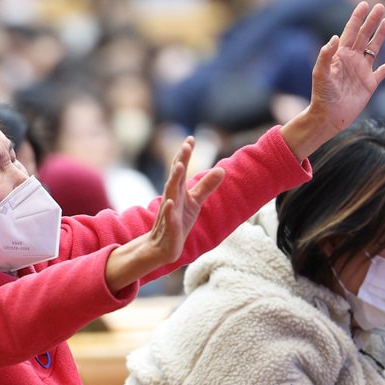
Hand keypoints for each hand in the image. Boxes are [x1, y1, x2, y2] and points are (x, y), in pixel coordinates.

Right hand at [103, 137, 224, 292]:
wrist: (163, 246)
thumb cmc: (178, 221)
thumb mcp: (195, 202)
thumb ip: (206, 186)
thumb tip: (221, 169)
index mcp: (178, 190)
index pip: (180, 169)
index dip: (185, 154)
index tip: (191, 138)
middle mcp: (171, 198)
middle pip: (175, 176)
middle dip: (180, 161)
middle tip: (186, 146)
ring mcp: (168, 212)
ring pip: (170, 194)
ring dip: (174, 180)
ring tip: (180, 166)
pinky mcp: (169, 228)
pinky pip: (168, 218)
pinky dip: (169, 210)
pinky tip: (172, 202)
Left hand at [280, 1, 384, 160]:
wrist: (329, 116)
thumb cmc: (322, 95)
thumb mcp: (320, 73)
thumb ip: (326, 55)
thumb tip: (335, 37)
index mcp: (340, 55)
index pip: (350, 32)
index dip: (357, 18)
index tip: (364, 5)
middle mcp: (352, 60)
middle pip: (364, 36)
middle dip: (372, 21)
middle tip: (380, 7)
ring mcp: (362, 71)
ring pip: (374, 49)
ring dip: (381, 36)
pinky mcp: (369, 84)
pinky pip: (382, 72)